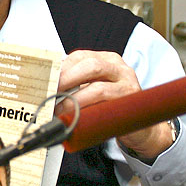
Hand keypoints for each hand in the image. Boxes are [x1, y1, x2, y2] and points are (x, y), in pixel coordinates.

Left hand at [55, 50, 173, 159]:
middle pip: (90, 65)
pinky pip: (108, 106)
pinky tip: (77, 117)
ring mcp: (128, 84)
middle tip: (50, 93)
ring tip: (60, 110)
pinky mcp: (131, 103)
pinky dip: (88, 110)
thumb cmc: (112, 108)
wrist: (140, 129)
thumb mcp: (93, 91)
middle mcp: (119, 68)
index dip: (60, 67)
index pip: (80, 56)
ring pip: (98, 87)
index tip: (45, 79)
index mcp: (107, 60)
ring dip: (74, 100)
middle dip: (66, 79)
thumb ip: (76, 86)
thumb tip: (47, 89)